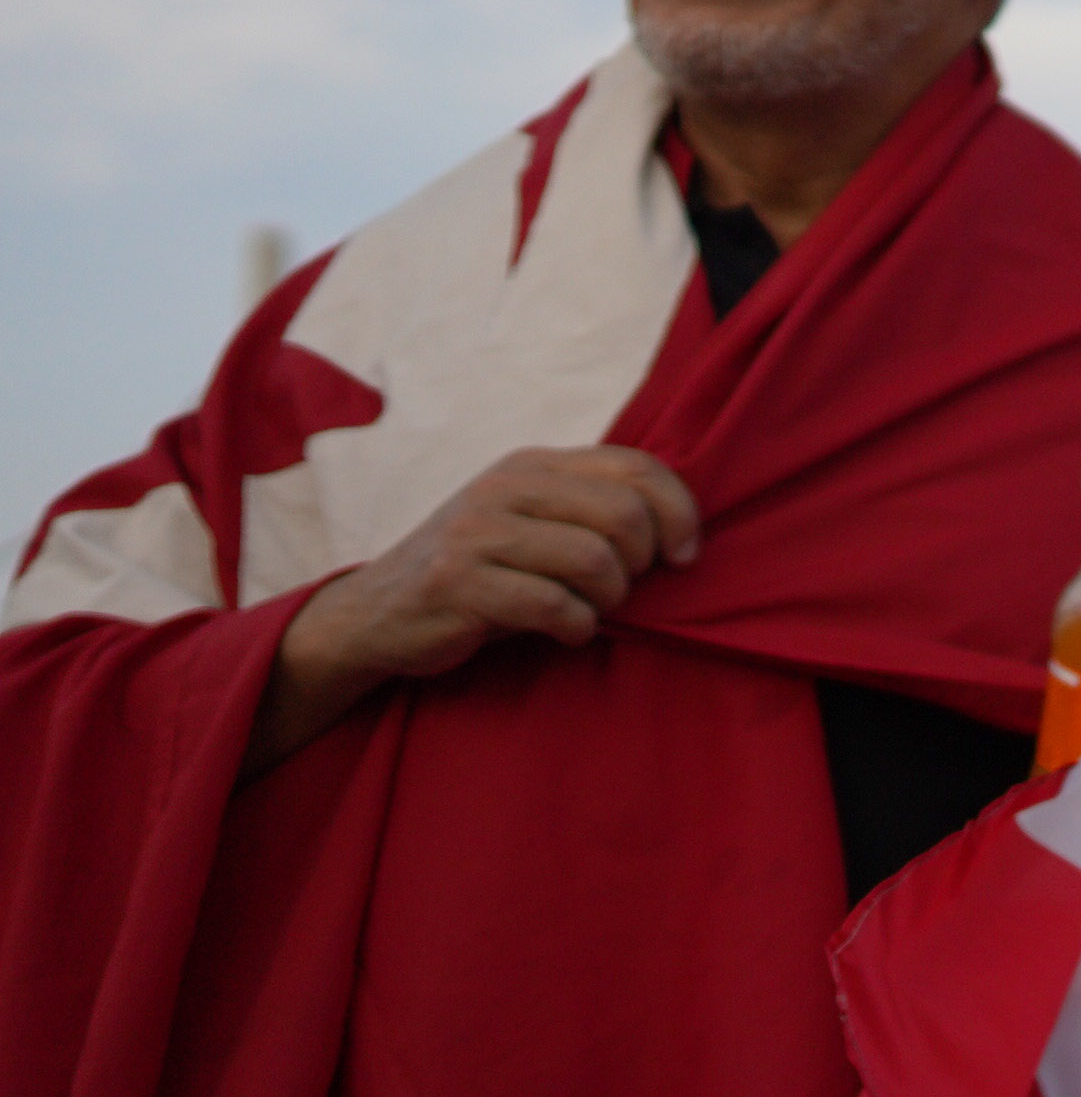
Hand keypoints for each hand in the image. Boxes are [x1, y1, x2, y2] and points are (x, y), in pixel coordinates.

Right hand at [262, 447, 701, 754]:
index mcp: (532, 465)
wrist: (377, 613)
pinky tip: (565, 631)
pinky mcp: (456, 582)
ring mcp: (475, 532)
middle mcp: (503, 487)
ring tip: (589, 610)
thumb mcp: (533, 523)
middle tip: (621, 590)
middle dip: (642, 563)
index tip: (685, 556)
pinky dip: (577, 627)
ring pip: (593, 560)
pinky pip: (554, 605)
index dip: (680, 512)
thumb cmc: (482, 573)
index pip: (636, 466)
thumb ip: (593, 510)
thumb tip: (686, 531)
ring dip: (609, 600)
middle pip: (624, 514)